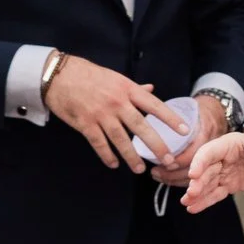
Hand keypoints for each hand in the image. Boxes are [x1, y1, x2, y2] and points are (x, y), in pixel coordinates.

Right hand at [43, 56, 182, 171]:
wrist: (58, 75)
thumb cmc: (87, 74)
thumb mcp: (115, 77)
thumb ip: (133, 88)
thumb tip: (151, 90)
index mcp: (127, 89)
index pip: (154, 106)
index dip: (170, 119)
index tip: (185, 131)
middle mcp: (117, 102)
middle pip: (141, 127)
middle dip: (156, 145)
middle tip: (168, 160)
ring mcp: (100, 114)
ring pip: (120, 139)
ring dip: (131, 156)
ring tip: (140, 169)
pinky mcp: (84, 123)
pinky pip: (98, 143)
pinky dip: (107, 154)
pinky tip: (113, 164)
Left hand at [155, 91, 232, 186]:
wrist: (220, 111)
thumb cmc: (200, 108)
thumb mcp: (191, 105)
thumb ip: (169, 104)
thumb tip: (146, 87)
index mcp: (208, 132)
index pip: (196, 152)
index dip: (180, 160)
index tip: (164, 163)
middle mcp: (213, 147)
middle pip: (196, 168)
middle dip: (175, 175)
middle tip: (155, 174)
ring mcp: (216, 157)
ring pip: (199, 176)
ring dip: (178, 180)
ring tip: (158, 177)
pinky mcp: (216, 165)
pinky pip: (203, 178)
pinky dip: (186, 182)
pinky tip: (170, 182)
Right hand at [186, 130, 243, 211]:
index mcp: (230, 145)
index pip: (209, 152)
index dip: (199, 163)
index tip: (193, 175)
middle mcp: (223, 158)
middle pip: (206, 170)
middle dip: (197, 183)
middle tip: (191, 194)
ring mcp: (225, 171)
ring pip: (208, 183)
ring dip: (197, 193)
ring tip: (187, 204)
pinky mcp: (230, 184)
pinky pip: (216, 193)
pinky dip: (206, 200)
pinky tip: (195, 208)